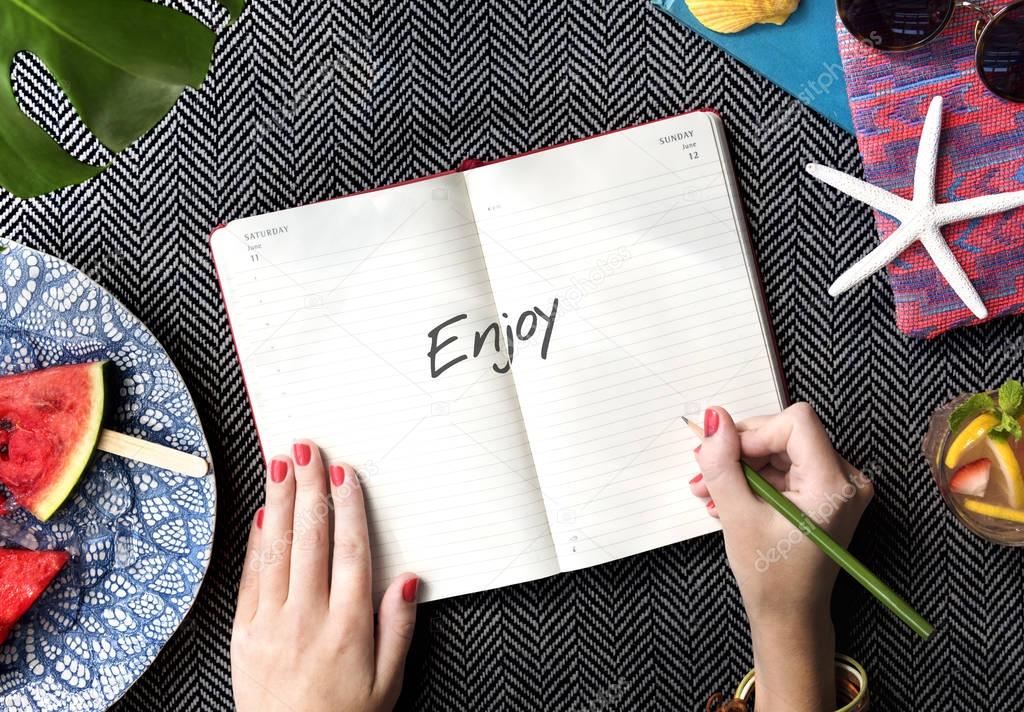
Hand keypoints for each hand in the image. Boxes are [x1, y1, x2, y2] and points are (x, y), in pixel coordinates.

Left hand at [231, 440, 418, 711]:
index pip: (349, 551)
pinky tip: (263, 514)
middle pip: (310, 538)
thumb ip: (398, 627)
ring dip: (280, 501)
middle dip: (309, 488)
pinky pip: (251, 577)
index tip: (344, 473)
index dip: (347, 506)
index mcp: (349, 627)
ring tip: (280, 464)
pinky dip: (257, 542)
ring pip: (277, 549)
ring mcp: (271, 623)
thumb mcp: (388, 682)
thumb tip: (406, 578)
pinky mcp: (244, 633)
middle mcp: (308, 618)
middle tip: (307, 450)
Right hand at [690, 403, 872, 711]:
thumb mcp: (738, 516)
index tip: (726, 458)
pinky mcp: (826, 495)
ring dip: (742, 468)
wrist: (790, 618)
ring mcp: (838, 488)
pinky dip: (755, 479)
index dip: (754, 433)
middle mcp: (846, 480)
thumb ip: (723, 464)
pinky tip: (729, 499)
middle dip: (742, 451)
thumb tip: (715, 419)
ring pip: (782, 450)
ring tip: (711, 492)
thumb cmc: (773, 579)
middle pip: (787, 434)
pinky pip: (787, 468)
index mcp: (834, 484)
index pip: (794, 422)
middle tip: (707, 473)